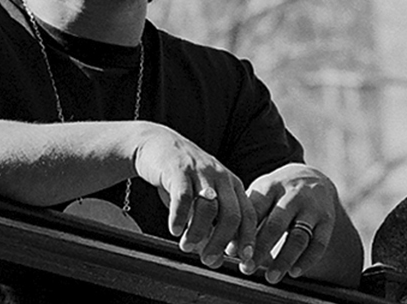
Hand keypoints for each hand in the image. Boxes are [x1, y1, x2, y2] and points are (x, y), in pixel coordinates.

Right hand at [131, 123, 254, 267]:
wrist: (157, 144)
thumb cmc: (182, 179)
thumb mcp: (203, 199)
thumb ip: (212, 225)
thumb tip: (218, 260)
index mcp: (233, 185)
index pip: (249, 216)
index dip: (248, 240)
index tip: (244, 261)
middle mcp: (221, 177)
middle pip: (232, 215)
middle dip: (222, 242)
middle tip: (209, 260)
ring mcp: (201, 172)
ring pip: (208, 207)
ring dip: (198, 232)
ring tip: (186, 247)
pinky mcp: (178, 169)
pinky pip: (183, 197)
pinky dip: (179, 217)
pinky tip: (174, 230)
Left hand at [242, 163, 338, 282]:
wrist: (313, 176)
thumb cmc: (277, 192)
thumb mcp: (261, 193)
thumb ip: (247, 217)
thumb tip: (229, 249)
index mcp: (271, 186)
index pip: (255, 211)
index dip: (243, 233)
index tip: (232, 253)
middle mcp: (293, 195)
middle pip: (275, 225)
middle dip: (260, 249)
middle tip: (246, 269)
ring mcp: (312, 207)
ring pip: (298, 237)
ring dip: (283, 259)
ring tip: (271, 277)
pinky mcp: (327, 220)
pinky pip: (319, 243)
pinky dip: (307, 260)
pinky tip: (294, 273)